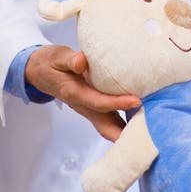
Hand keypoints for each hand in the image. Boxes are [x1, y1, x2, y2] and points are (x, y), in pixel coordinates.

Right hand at [25, 45, 139, 141]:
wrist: (39, 72)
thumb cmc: (51, 63)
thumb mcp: (57, 57)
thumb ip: (70, 59)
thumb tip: (83, 61)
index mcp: (74, 93)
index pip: (98, 102)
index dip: (117, 103)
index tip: (136, 100)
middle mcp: (82, 105)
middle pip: (105, 126)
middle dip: (124, 134)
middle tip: (148, 133)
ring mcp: (88, 109)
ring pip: (108, 126)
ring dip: (126, 132)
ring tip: (150, 131)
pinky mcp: (93, 107)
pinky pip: (110, 119)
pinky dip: (124, 124)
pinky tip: (141, 120)